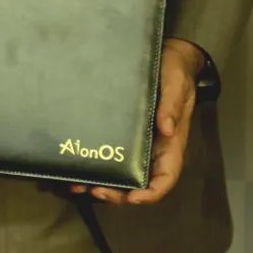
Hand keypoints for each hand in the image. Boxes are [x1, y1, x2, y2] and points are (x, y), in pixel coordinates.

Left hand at [71, 37, 200, 204]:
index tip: (133, 197)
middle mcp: (153, 149)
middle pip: (138, 185)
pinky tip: (76, 167)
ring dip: (102, 185)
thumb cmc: (175, 71)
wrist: (166, 55)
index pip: (165, 178)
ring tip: (78, 184)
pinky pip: (110, 156)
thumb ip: (172, 105)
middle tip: (96, 190)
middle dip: (117, 194)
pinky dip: (94, 166)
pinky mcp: (122, 133)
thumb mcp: (177, 84)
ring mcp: (137, 144)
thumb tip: (167, 129)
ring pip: (121, 175)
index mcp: (171, 144)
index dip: (151, 193)